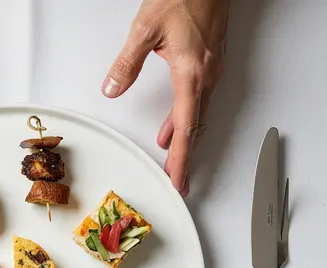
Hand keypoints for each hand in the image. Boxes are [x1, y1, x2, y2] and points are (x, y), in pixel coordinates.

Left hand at [102, 0, 229, 195]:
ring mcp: (213, 69)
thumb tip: (113, 88)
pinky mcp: (212, 61)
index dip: (182, 158)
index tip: (178, 180)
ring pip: (198, 112)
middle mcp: (207, 75)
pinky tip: (176, 121)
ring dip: (185, 135)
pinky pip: (200, 97)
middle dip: (184, 155)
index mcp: (192, 72)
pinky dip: (188, 115)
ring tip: (172, 154)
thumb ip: (128, 62)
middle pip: (196, 126)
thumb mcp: (145, 27)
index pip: (186, 127)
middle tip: (176, 178)